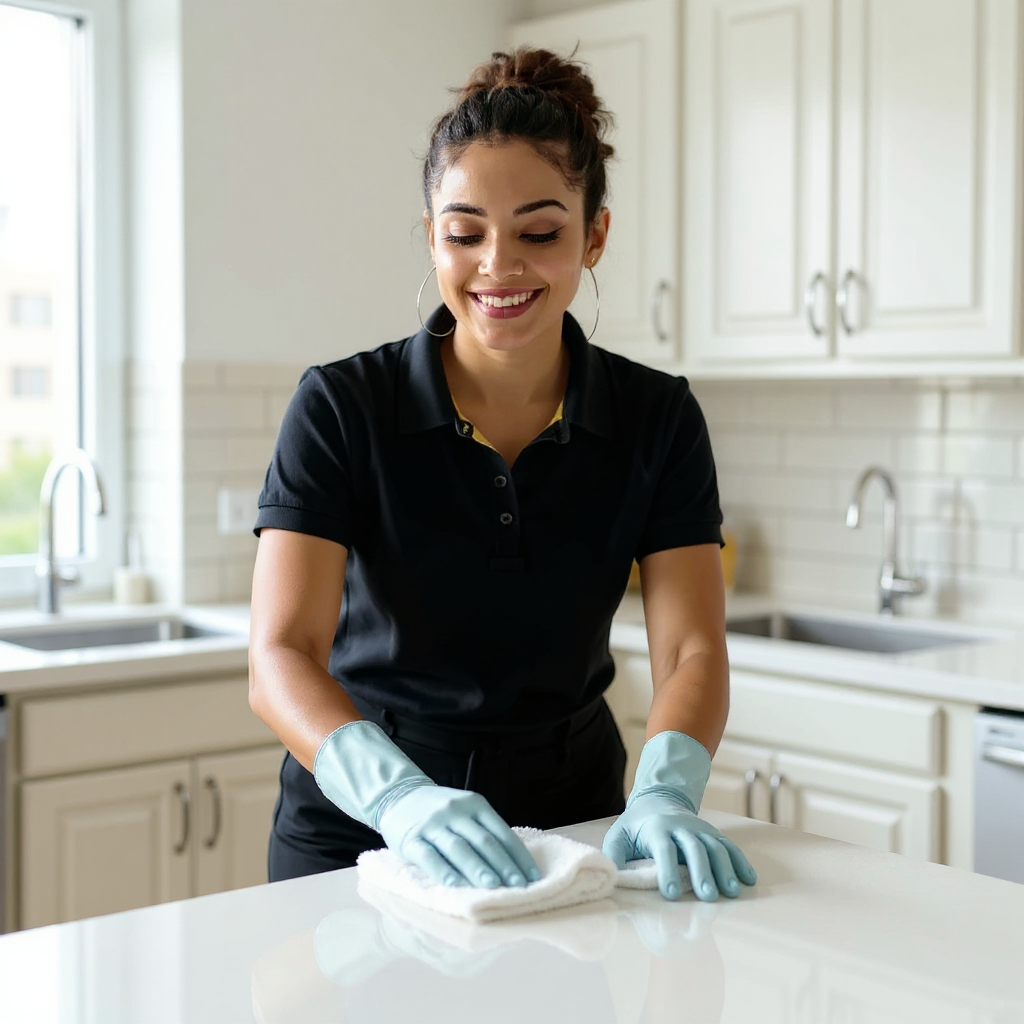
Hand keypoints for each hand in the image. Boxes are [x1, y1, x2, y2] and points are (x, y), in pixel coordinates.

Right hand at [314, 720, 540, 888]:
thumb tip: (513, 864)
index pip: (502, 832)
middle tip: (518, 886)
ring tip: (493, 886)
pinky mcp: (411, 839)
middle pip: (483, 841)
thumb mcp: (466, 810)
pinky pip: (429, 857)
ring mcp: (432, 824)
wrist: (398, 795)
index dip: (518, 856)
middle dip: (503, 865)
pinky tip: (457, 885)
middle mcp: (455, 812)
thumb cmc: (440, 811)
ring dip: (477, 869)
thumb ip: (484, 830)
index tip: (533, 877)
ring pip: (459, 848)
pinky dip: (444, 871)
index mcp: (475, 804)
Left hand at [603, 790, 756, 901]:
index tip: (671, 893)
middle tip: (708, 896)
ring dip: (725, 869)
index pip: (663, 849)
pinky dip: (740, 861)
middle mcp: (681, 827)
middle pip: (694, 848)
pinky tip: (749, 879)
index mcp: (656, 829)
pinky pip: (729, 846)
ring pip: (715, 847)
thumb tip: (610, 878)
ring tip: (732, 892)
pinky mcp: (713, 834)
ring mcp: (700, 829)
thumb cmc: (636, 825)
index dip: (667, 870)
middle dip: (702, 872)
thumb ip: (614, 856)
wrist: (658, 798)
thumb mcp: (619, 835)